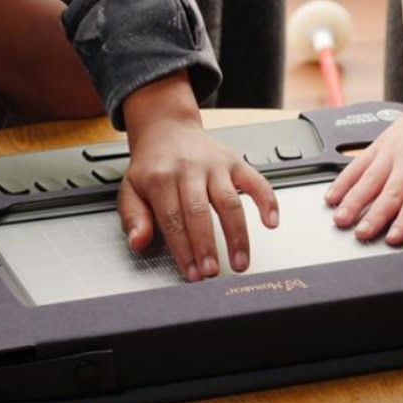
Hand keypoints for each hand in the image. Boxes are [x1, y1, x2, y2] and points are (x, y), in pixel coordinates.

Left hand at [120, 73, 277, 280]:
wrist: (166, 129)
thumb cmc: (151, 166)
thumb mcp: (131, 190)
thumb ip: (134, 217)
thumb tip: (138, 241)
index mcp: (161, 178)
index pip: (173, 221)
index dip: (183, 250)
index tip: (191, 273)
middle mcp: (189, 170)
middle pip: (200, 213)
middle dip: (207, 246)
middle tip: (213, 272)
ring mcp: (215, 165)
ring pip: (229, 202)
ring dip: (237, 235)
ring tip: (240, 262)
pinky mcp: (235, 162)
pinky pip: (256, 180)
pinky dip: (267, 201)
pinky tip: (271, 222)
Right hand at [323, 92, 402, 243]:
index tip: (393, 237)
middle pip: (389, 192)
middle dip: (373, 216)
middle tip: (361, 234)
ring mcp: (392, 150)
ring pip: (369, 179)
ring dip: (353, 201)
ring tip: (340, 219)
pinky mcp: (380, 145)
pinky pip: (359, 164)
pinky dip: (344, 181)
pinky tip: (333, 196)